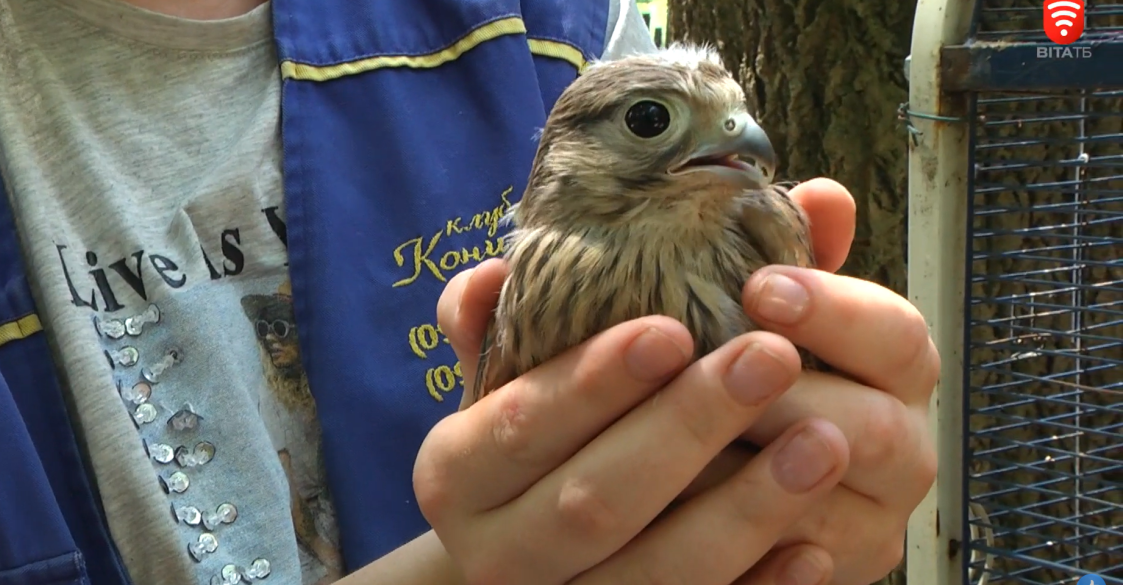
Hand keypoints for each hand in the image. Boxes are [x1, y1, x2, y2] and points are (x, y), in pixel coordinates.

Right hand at [418, 265, 851, 582]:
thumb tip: (499, 269)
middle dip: (685, 429)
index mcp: (457, 472)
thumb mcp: (510, 379)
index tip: (673, 330)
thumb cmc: (530, 444)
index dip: (595, 380)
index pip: (522, 422)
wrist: (524, 557)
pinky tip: (814, 548)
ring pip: (654, 574)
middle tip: (770, 359)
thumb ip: (515, 315)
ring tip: (823, 442)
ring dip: (743, 511)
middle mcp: (495, 552)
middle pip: (591, 500)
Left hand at [681, 178, 939, 583]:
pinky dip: (744, 550)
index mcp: (897, 373)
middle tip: (709, 373)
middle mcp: (902, 451)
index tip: (756, 285)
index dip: (834, 309)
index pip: (898, 336)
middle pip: (874, 429)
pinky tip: (680, 515)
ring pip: (828, 511)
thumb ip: (798, 259)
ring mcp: (869, 527)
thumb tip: (824, 193)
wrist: (729, 479)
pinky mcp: (829, 577)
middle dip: (786, 400)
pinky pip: (794, 573)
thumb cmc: (753, 369)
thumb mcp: (770, 311)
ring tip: (676, 441)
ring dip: (754, 478)